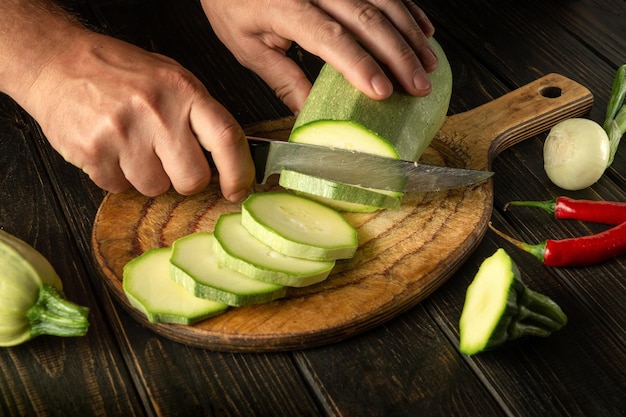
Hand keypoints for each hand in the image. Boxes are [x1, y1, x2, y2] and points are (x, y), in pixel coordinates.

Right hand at [24, 32, 254, 199]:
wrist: (57, 62)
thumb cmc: (118, 73)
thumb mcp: (170, 79)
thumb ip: (199, 115)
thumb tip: (228, 160)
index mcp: (183, 90)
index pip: (226, 138)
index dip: (238, 172)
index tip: (237, 190)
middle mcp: (157, 111)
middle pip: (192, 178)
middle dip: (184, 180)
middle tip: (169, 161)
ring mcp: (124, 132)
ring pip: (154, 188)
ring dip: (146, 176)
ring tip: (131, 145)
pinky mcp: (94, 152)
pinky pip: (119, 188)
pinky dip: (116, 176)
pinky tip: (110, 149)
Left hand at [202, 0, 436, 112]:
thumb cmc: (233, 4)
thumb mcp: (248, 47)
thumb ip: (283, 80)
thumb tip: (311, 116)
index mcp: (285, 7)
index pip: (330, 38)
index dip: (360, 65)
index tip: (384, 92)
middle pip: (367, 18)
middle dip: (399, 55)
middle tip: (419, 86)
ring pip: (383, 1)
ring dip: (410, 34)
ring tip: (429, 65)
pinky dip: (408, 11)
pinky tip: (423, 31)